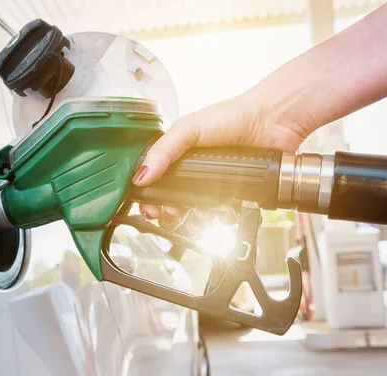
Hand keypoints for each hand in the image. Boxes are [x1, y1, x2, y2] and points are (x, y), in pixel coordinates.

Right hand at [134, 91, 312, 223]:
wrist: (273, 122)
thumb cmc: (233, 116)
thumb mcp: (188, 129)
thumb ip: (163, 151)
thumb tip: (140, 176)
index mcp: (177, 154)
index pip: (155, 180)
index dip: (149, 196)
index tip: (149, 207)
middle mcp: (193, 170)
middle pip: (173, 201)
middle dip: (170, 213)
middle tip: (170, 215)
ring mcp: (214, 183)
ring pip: (197, 211)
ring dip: (195, 219)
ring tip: (197, 217)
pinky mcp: (235, 193)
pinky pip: (223, 213)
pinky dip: (222, 217)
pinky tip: (223, 213)